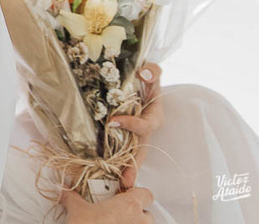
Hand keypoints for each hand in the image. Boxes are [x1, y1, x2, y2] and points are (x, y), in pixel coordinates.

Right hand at [59, 186, 153, 223]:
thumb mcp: (77, 210)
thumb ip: (72, 198)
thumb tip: (66, 192)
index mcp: (129, 205)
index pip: (145, 194)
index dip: (135, 193)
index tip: (125, 193)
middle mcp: (139, 221)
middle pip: (146, 213)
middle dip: (135, 213)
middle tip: (118, 212)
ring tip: (115, 223)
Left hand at [111, 63, 164, 188]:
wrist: (139, 82)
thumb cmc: (146, 78)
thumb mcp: (151, 72)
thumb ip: (152, 71)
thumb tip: (144, 72)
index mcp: (153, 116)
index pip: (144, 125)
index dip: (131, 125)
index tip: (114, 121)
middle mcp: (145, 129)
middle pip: (140, 150)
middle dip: (133, 166)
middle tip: (126, 182)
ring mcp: (135, 135)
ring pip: (131, 155)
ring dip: (124, 170)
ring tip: (118, 186)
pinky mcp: (123, 135)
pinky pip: (119, 150)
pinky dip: (115, 162)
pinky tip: (105, 174)